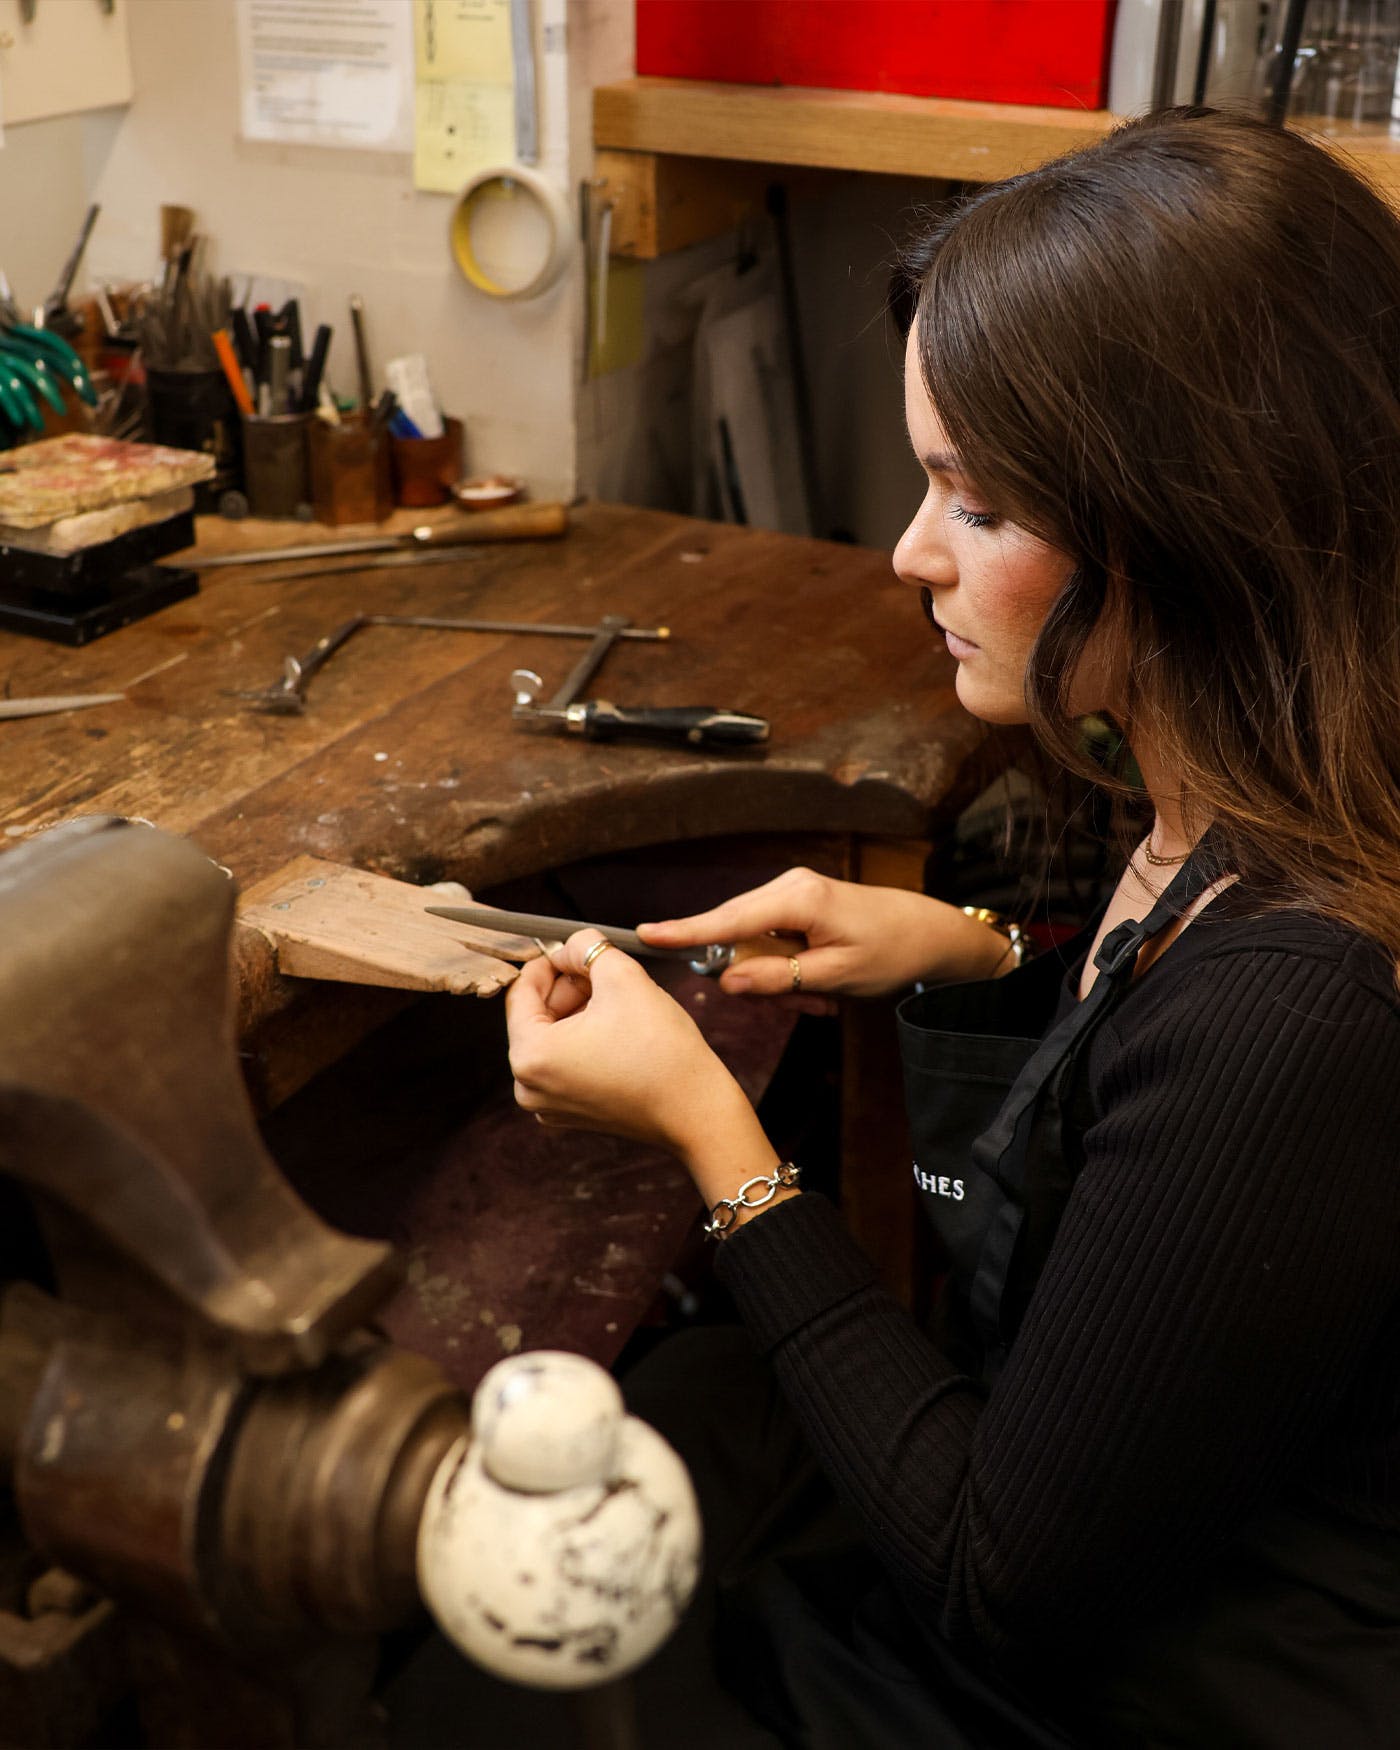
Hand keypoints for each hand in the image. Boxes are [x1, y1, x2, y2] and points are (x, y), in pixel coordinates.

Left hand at [505, 932, 767, 1172]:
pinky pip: (565, 1064)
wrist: (696, 1110)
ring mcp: (549, 1105)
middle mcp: (528, 1086)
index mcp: (530, 1055)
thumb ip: (587, 948)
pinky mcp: (571, 1114)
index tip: (575, 949)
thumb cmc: (661, 1049)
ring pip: (552, 1039)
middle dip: (567, 987)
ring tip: (615, 999)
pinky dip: (583, 1041)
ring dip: (577, 1012)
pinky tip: (616, 1030)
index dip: (548, 961)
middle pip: (535, 1016)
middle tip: (601, 971)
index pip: (521, 991)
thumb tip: (569, 946)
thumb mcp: (623, 977)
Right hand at [637, 867, 1010, 999]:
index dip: (684, 932)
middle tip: (806, 1005)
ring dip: (781, 983)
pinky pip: (773, 945)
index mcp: (796, 898)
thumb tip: (725, 982)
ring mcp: (792, 894)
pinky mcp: (798, 906)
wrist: (933, 935)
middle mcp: (788, 887)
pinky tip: (821, 988)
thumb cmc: (892, 952)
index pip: (726, 920)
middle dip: (761, 981)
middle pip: (738, 939)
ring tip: (822, 999)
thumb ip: (777, 979)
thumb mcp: (835, 977)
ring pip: (755, 948)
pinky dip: (790, 972)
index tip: (645, 935)